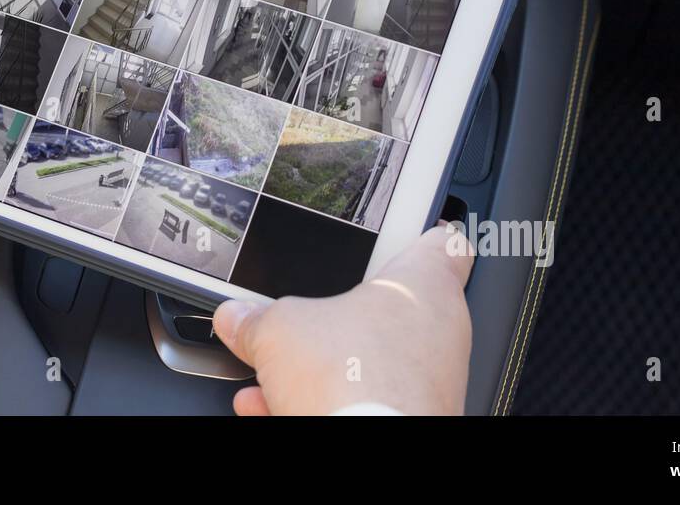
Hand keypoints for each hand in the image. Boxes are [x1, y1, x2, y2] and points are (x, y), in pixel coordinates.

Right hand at [212, 223, 474, 415]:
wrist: (370, 447)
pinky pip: (369, 399)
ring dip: (328, 365)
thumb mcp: (278, 330)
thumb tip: (237, 318)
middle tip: (308, 316)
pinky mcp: (418, 417)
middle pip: (393, 307)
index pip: (442, 244)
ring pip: (376, 361)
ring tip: (278, 373)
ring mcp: (434, 381)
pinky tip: (279, 406)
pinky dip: (329, 399)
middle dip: (344, 315)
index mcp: (424, 284)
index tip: (408, 233)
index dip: (421, 234)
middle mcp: (441, 331)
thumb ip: (257, 318)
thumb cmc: (354, 381)